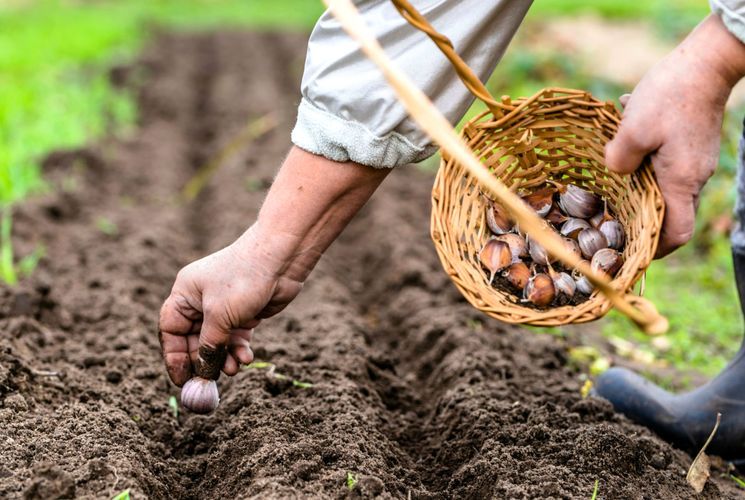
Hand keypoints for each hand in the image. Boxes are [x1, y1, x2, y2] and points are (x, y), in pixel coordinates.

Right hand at [158, 226, 303, 385]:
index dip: (174, 356)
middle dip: (203, 361)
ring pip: (217, 342)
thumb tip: (202, 373)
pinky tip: (246, 359)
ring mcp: (224, 307)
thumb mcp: (220, 316)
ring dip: (224, 358)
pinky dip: (239, 350)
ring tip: (234, 369)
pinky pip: (235, 338)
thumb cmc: (243, 280)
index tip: (181, 380)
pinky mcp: (244, 313)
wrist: (281, 259)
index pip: (171, 330)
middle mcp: (201, 300)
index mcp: (185, 294)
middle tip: (210, 382)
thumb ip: (209, 346)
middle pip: (194, 340)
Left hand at [605, 15, 744, 256]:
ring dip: (637, 180)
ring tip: (614, 161)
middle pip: (668, 213)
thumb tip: (613, 172)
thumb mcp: (633, 129)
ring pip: (662, 185)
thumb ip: (618, 159)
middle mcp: (693, 177)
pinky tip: (627, 133)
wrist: (705, 62)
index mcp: (680, 181)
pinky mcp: (691, 146)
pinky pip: (665, 164)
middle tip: (609, 216)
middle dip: (639, 217)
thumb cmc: (670, 95)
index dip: (656, 249)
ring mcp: (695, 162)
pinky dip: (645, 158)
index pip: (677, 233)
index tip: (632, 250)